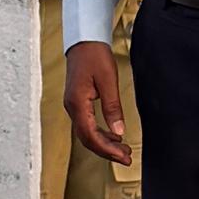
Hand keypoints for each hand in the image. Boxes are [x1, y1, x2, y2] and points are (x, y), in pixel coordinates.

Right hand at [65, 40, 131, 164]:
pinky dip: (100, 134)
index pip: (90, 135)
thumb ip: (113, 107)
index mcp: (78, 103)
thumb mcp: (108, 80)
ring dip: (104, 144)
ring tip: (123, 150)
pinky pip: (87, 125)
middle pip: (87, 139)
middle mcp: (72, 107)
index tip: (123, 156)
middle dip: (107, 151)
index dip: (107, 149)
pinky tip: (114, 136)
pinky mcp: (77, 103)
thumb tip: (118, 131)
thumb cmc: (94, 55)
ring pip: (87, 134)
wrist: (84, 40)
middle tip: (126, 158)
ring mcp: (73, 106)